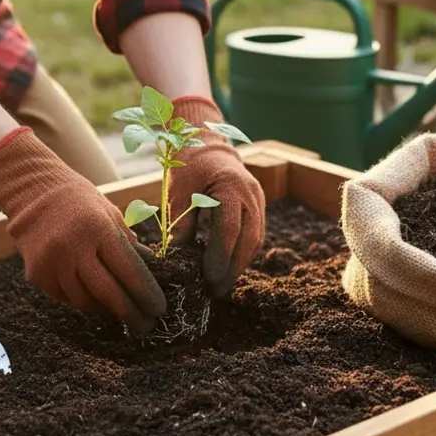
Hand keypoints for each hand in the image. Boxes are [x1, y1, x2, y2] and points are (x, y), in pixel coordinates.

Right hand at [0, 127, 166, 333]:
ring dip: (106, 309)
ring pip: (86, 302)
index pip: (129, 272)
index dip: (147, 295)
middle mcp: (74, 248)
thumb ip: (128, 244)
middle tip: (146, 325)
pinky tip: (93, 297)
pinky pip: (65, 298)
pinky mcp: (37, 274)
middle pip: (109, 294)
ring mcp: (52, 263)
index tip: (159, 310)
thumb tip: (152, 273)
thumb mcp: (110, 213)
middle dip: (131, 314)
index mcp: (99, 230)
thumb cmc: (79, 201)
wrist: (33, 191)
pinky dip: (82, 300)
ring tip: (119, 309)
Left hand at [167, 96, 265, 295]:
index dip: (220, 257)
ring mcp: (258, 200)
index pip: (229, 229)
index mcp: (230, 186)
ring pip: (255, 240)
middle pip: (248, 239)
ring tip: (221, 284)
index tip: (208, 278)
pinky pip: (254, 235)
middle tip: (216, 290)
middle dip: (233, 268)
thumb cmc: (188, 166)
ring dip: (239, 265)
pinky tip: (228, 269)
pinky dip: (242, 254)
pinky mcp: (257, 207)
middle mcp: (250, 194)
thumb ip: (180, 223)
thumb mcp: (178, 192)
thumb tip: (177, 257)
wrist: (207, 144)